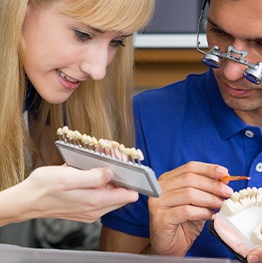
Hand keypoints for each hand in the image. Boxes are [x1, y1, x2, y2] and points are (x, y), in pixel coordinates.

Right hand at [5, 164, 137, 223]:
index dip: (132, 179)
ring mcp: (90, 209)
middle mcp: (96, 209)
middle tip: (114, 156)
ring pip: (111, 192)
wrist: (26, 200)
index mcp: (95, 201)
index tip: (128, 165)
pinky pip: (100, 193)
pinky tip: (93, 168)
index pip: (129, 195)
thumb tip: (111, 172)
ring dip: (110, 175)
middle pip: (121, 192)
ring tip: (103, 159)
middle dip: (121, 173)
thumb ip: (93, 176)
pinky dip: (101, 180)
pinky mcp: (84, 206)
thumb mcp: (69, 177)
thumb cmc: (44, 188)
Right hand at [147, 161, 232, 255]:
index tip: (224, 172)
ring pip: (189, 194)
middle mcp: (160, 187)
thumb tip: (224, 179)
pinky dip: (202, 212)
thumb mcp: (198, 203)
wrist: (169, 247)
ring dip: (210, 199)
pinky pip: (186, 211)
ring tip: (221, 204)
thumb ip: (208, 190)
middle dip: (212, 185)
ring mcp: (158, 202)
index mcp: (168, 179)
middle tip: (227, 192)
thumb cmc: (182, 223)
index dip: (208, 169)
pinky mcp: (160, 218)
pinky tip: (210, 215)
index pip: (190, 167)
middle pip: (190, 179)